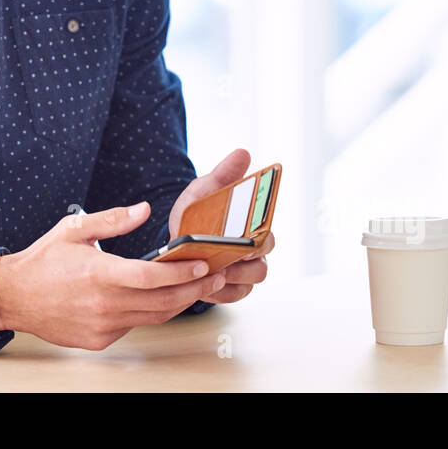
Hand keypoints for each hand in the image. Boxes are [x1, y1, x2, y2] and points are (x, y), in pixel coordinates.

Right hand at [0, 201, 228, 349]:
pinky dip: (151, 313)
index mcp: (98, 274)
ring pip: (153, 317)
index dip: (182, 273)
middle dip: (195, 289)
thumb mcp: (74, 229)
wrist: (13, 296)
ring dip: (180, 303)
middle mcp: (103, 304)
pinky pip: (134, 326)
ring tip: (199, 287)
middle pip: (162, 302)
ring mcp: (102, 325)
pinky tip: (162, 299)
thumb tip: (144, 210)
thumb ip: (112, 220)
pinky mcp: (99, 339)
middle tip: (217, 277)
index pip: (151, 277)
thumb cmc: (43, 260)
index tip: (204, 265)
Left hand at [167, 147, 274, 303]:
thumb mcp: (206, 189)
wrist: (179, 230)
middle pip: (261, 266)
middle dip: (244, 267)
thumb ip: (224, 174)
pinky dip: (220, 293)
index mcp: (254, 228)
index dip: (260, 244)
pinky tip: (205, 285)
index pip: (268, 238)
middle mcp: (255, 253)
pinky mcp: (230, 288)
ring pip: (249, 283)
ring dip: (231, 280)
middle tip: (224, 262)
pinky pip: (233, 295)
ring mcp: (244, 272)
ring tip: (211, 273)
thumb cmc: (199, 209)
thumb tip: (243, 153)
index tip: (246, 245)